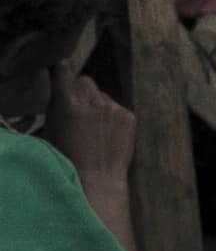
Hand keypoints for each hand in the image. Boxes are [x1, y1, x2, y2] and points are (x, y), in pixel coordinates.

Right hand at [42, 66, 135, 182]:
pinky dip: (111, 116)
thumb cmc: (66, 159)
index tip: (60, 74)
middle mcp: (94, 100)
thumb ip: (57, 105)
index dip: (61, 73)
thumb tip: (61, 89)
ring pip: (102, 95)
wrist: (97, 179)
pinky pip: (117, 108)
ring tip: (92, 128)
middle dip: (79, 90)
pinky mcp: (129, 115)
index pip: (64, 71)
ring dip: (96, 104)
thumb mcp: (51, 129)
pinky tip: (107, 134)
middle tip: (76, 108)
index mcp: (69, 102)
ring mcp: (114, 107)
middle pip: (85, 81)